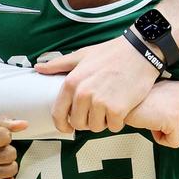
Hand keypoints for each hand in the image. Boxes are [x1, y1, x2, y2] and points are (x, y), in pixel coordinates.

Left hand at [35, 35, 159, 132]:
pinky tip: (121, 108)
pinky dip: (118, 121)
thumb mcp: (82, 55)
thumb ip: (59, 64)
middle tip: (96, 110)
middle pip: (78, 124)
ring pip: (96, 127)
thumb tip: (38, 68)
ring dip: (103, 121)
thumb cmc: (112, 52)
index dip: (62, 125)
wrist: (140, 51)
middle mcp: (83, 94)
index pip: (58, 114)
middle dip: (87, 120)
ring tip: (109, 106)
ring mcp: (100, 103)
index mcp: (72, 82)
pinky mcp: (118, 109)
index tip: (68, 127)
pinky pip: (113, 127)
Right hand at [125, 80, 178, 147]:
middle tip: (159, 115)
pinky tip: (152, 124)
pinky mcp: (174, 118)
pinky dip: (161, 139)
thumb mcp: (170, 107)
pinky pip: (175, 143)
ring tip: (155, 118)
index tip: (165, 112)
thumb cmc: (145, 102)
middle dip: (175, 130)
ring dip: (167, 134)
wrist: (126, 99)